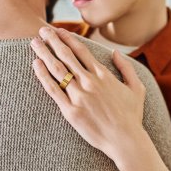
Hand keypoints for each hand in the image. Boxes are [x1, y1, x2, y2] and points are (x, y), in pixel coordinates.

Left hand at [30, 27, 145, 160]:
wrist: (125, 140)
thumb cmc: (132, 115)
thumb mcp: (136, 88)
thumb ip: (126, 68)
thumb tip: (115, 53)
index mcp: (103, 75)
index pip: (81, 51)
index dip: (68, 38)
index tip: (59, 31)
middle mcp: (90, 82)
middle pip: (66, 55)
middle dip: (52, 40)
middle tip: (42, 30)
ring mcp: (79, 96)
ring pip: (57, 69)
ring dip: (44, 53)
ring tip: (33, 42)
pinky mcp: (70, 111)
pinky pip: (53, 90)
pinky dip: (42, 75)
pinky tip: (35, 64)